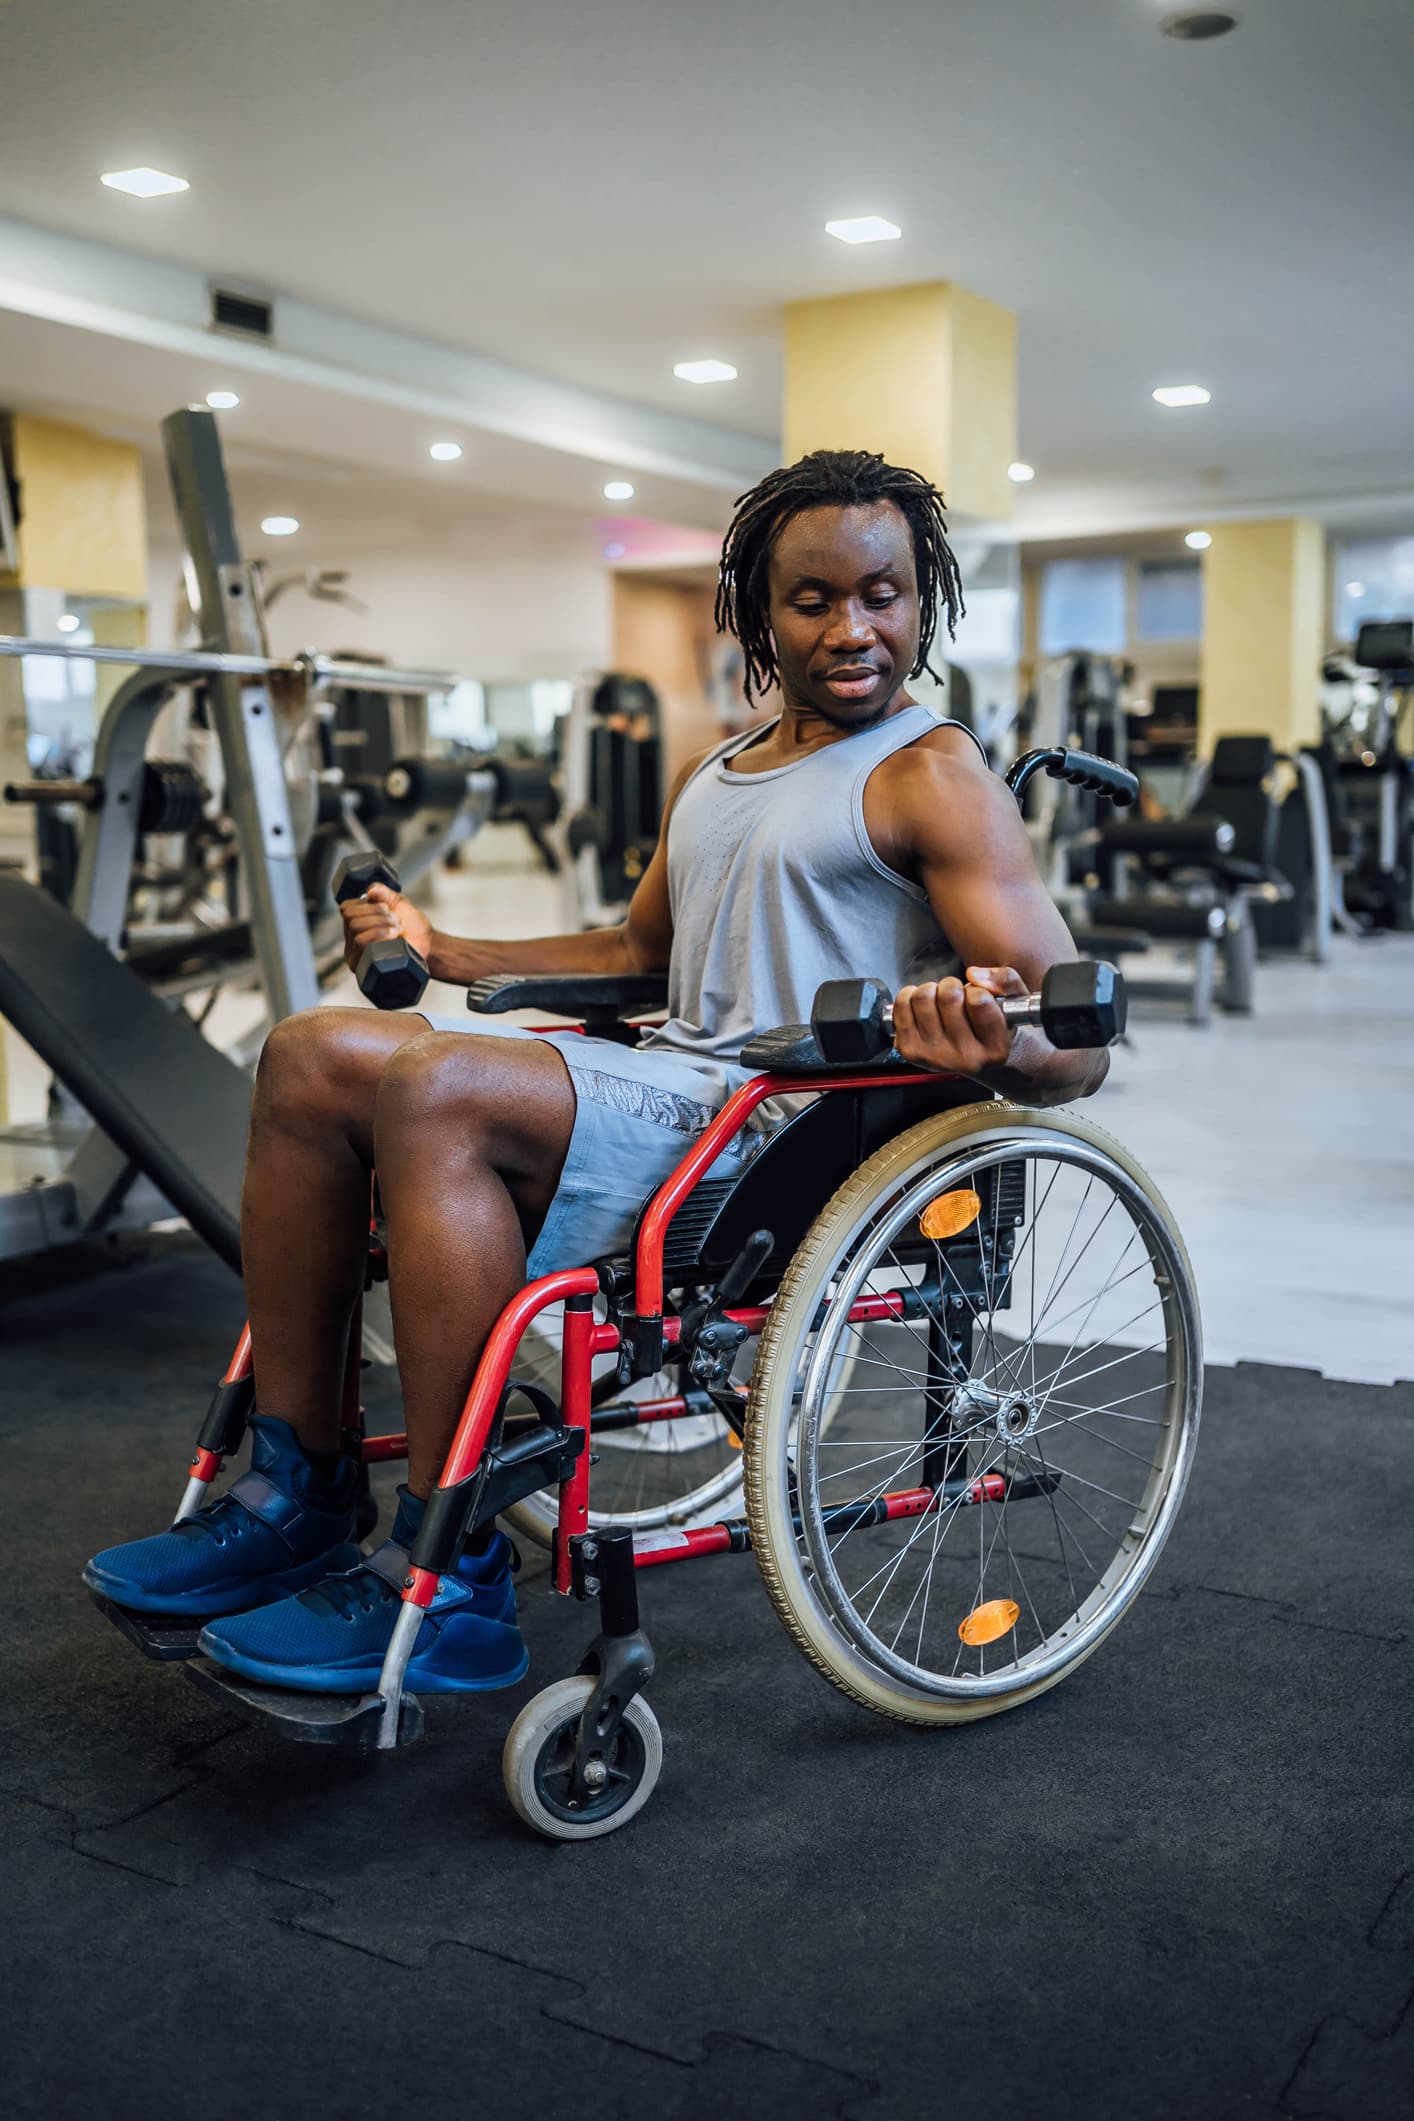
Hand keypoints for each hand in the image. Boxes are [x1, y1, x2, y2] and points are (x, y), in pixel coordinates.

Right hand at [340, 882, 434, 976]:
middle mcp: (352, 941)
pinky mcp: (367, 967)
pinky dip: (379, 936)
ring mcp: (359, 956)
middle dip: (376, 915)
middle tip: (395, 919)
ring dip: (380, 926)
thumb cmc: (412, 925)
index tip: (386, 907)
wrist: (428, 943)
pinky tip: (394, 937)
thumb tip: (370, 890)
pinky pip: (363, 947)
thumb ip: (382, 892)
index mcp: (356, 924)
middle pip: (351, 920)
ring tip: (397, 928)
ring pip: (356, 934)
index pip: (346, 909)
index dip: (366, 904)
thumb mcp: (396, 902)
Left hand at [892, 965, 1028, 1074]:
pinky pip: (901, 1007)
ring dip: (931, 990)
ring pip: (922, 998)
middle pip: (948, 996)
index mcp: (995, 1048)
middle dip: (952, 986)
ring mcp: (934, 1058)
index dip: (977, 989)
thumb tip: (973, 974)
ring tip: (941, 1001)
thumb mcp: (1017, 1002)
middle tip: (958, 997)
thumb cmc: (998, 1027)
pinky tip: (924, 1006)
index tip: (978, 997)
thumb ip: (1006, 981)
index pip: (978, 1000)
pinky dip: (910, 996)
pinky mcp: (911, 1052)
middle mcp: (964, 1059)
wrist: (981, 1061)